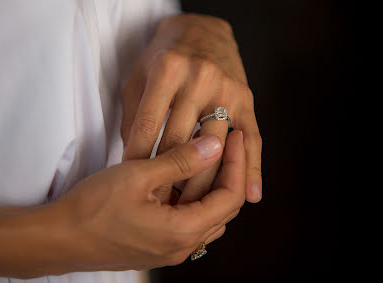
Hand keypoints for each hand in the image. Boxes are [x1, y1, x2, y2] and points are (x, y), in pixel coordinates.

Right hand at [56, 131, 245, 271]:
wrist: (58, 238)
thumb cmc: (92, 208)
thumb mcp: (138, 175)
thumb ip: (180, 161)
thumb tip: (215, 145)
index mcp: (182, 231)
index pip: (230, 197)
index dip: (238, 163)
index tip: (235, 136)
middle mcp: (182, 247)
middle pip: (224, 209)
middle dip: (231, 174)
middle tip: (228, 143)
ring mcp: (169, 251)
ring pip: (208, 217)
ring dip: (214, 188)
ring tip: (210, 158)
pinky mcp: (157, 247)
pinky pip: (189, 224)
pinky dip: (195, 200)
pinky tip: (184, 179)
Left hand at [121, 14, 261, 204]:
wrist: (203, 30)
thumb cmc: (164, 57)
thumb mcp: (139, 77)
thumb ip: (134, 116)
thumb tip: (133, 160)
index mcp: (168, 70)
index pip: (149, 126)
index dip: (137, 159)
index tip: (130, 186)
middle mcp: (200, 78)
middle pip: (181, 141)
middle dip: (166, 177)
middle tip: (157, 206)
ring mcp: (228, 89)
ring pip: (214, 147)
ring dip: (202, 182)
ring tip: (189, 209)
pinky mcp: (247, 99)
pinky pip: (252, 139)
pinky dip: (252, 169)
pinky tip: (248, 195)